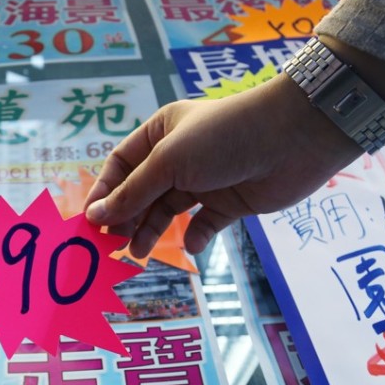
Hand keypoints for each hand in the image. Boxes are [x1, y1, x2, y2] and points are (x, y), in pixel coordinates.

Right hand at [84, 74, 361, 256]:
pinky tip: (191, 245)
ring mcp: (205, 180)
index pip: (121, 165)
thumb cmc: (224, 138)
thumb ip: (133, 193)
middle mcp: (179, 156)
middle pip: (141, 191)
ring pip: (168, 210)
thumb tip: (95, 217)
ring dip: (152, 230)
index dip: (105, 192)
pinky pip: (204, 224)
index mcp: (160, 132)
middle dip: (126, 216)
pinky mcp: (230, 202)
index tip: (91, 222)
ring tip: (139, 252)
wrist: (293, 140)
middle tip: (112, 244)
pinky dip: (195, 236)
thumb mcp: (169, 162)